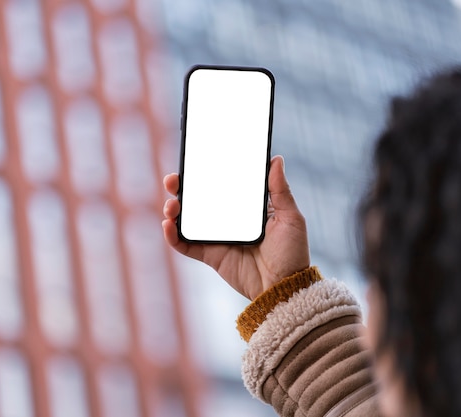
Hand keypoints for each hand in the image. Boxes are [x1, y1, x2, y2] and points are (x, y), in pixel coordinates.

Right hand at [162, 155, 309, 299]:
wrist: (284, 288)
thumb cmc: (292, 253)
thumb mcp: (290, 217)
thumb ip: (280, 190)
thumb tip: (276, 159)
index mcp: (246, 208)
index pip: (222, 185)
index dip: (205, 173)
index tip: (193, 161)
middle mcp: (229, 221)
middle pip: (199, 200)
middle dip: (181, 187)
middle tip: (173, 180)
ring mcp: (218, 238)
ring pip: (188, 220)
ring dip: (173, 209)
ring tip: (172, 205)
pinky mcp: (210, 256)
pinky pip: (185, 245)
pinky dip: (172, 236)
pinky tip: (168, 225)